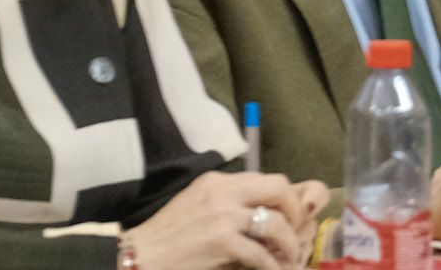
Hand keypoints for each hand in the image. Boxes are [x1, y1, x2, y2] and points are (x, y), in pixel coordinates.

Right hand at [130, 171, 326, 269]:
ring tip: (290, 258)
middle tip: (298, 232)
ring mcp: (223, 216)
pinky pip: (261, 254)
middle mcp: (223, 192)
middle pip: (278, 189)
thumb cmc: (168, 235)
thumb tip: (260, 209)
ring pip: (274, 223)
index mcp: (218, 181)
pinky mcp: (222, 242)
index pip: (266, 178)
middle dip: (296, 212)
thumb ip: (227, 200)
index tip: (292, 216)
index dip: (286, 198)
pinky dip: (273, 266)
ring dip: (289, 244)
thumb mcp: (198, 203)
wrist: (141, 256)